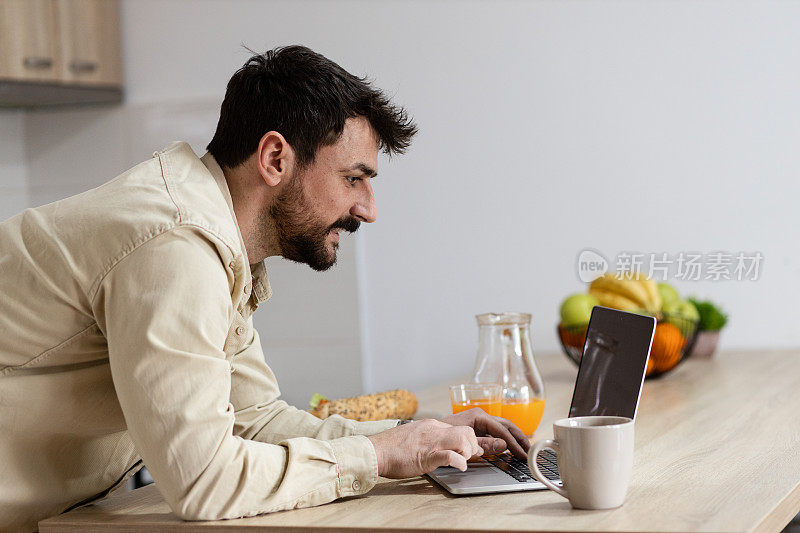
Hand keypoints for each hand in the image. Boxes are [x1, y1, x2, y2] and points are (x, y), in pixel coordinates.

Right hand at [367, 419, 482, 477]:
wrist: (374, 451)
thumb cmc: (391, 448)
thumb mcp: (414, 437)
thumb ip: (428, 439)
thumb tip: (440, 447)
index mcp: (430, 425)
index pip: (458, 428)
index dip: (468, 440)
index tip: (470, 450)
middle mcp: (433, 430)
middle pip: (466, 431)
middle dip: (472, 445)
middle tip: (467, 456)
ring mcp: (430, 442)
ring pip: (462, 439)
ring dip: (467, 452)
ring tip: (462, 461)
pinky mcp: (426, 456)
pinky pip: (449, 455)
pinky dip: (459, 462)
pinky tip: (460, 467)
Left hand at [440, 408, 530, 458]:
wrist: (428, 438)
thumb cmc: (443, 437)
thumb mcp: (464, 441)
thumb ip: (484, 444)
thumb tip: (503, 444)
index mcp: (479, 416)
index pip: (502, 429)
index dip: (514, 442)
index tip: (522, 453)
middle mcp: (481, 416)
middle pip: (506, 425)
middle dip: (519, 438)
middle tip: (530, 451)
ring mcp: (480, 422)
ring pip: (503, 428)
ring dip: (514, 438)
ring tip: (525, 449)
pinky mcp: (478, 429)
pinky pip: (496, 433)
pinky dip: (506, 440)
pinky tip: (511, 448)